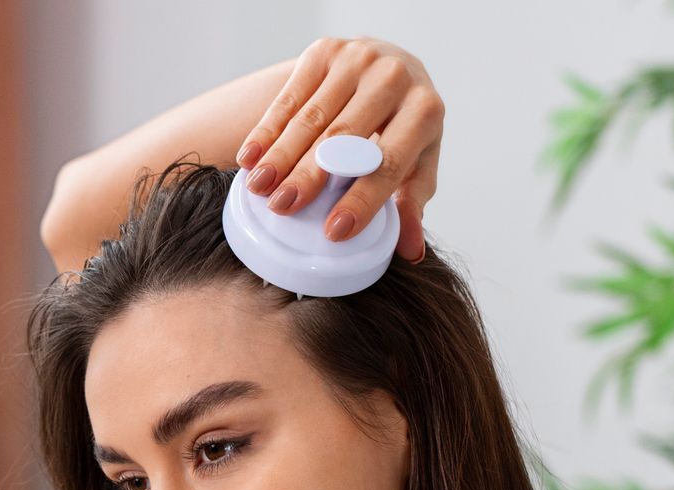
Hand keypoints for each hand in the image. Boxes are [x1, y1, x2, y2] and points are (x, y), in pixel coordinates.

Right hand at [234, 36, 442, 261]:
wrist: (388, 65)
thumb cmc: (401, 126)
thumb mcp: (417, 163)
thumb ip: (410, 204)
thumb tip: (409, 252)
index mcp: (424, 110)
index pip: (390, 162)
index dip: (361, 200)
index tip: (332, 232)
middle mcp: (394, 78)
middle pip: (344, 138)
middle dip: (310, 175)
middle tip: (282, 209)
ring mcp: (358, 58)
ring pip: (312, 117)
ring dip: (280, 155)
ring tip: (259, 188)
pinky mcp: (325, 51)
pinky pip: (290, 96)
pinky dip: (266, 130)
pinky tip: (249, 158)